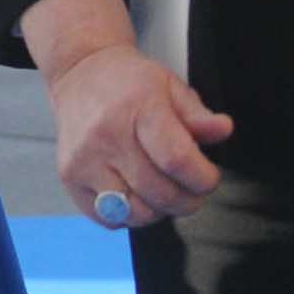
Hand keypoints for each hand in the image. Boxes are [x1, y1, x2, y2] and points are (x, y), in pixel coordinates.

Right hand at [34, 0, 231, 228]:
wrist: (80, 75)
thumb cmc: (127, 82)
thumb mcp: (170, 86)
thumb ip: (198, 115)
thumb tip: (223, 130)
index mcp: (137, 107)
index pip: (177, 160)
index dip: (202, 179)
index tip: (208, 177)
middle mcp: (106, 135)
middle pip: (159, 193)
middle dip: (188, 200)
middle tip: (191, 189)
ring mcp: (84, 159)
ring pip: (135, 212)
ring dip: (159, 211)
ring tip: (163, 192)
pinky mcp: (70, 177)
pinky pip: (108, 218)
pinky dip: (128, 215)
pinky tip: (135, 193)